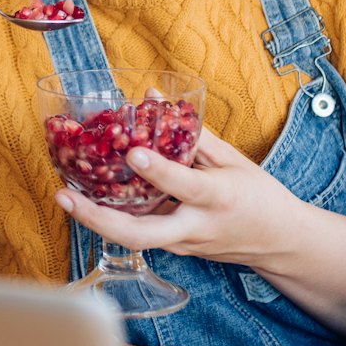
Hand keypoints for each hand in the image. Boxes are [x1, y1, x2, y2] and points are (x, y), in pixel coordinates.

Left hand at [55, 127, 304, 269]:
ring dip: (97, 221)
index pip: (185, 185)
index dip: (158, 171)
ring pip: (135, 240)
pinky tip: (90, 201)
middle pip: (142, 234)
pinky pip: (141, 236)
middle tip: (66, 196)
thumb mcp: (234, 159)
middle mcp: (198, 225)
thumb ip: (191, 132)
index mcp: (219, 196)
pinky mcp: (177, 249)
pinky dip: (114, 220)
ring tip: (65, 196)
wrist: (280, 242)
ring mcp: (184, 243)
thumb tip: (151, 96)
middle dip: (99, 219)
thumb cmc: (259, 195)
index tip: (132, 154)